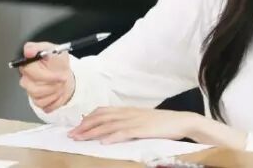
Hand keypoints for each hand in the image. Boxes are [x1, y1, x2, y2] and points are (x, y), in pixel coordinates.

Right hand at [18, 42, 74, 112]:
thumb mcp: (53, 49)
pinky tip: (58, 92)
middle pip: (34, 88)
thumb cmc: (58, 62)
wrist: (66, 75)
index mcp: (27, 64)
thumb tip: (28, 50)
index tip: (60, 75)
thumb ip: (38, 48)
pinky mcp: (37, 101)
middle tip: (63, 79)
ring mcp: (30, 91)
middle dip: (53, 85)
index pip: (31, 72)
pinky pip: (45, 106)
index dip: (47, 75)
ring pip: (39, 98)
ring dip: (56, 91)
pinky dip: (56, 100)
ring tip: (61, 84)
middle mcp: (26, 78)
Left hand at [67, 107, 197, 143]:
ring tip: (80, 138)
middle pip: (101, 117)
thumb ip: (128, 120)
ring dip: (92, 132)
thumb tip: (113, 127)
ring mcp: (135, 120)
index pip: (103, 111)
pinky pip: (124, 132)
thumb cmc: (162, 123)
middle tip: (71, 135)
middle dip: (84, 126)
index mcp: (128, 110)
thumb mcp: (142, 119)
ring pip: (109, 125)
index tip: (76, 126)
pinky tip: (103, 142)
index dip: (88, 118)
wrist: (181, 121)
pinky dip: (112, 137)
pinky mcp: (142, 129)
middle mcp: (129, 113)